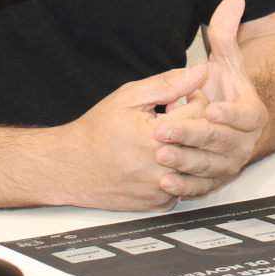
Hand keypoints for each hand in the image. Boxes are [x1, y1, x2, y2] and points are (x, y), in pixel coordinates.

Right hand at [52, 64, 207, 210]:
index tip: (185, 99)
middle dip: (196, 125)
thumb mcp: (129, 97)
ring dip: (190, 150)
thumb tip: (198, 72)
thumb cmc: (96, 132)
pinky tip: (161, 160)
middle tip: (180, 118)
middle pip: (203, 141)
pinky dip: (180, 172)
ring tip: (171, 139)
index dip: (196, 100)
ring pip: (198, 166)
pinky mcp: (158, 203)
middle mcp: (161, 166)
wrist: (71, 167)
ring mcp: (160, 188)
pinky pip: (186, 186)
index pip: (202, 114)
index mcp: (155, 135)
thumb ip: (168, 84)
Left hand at [152, 0, 268, 198]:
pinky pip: (200, 187)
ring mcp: (229, 163)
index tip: (212, 109)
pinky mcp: (214, 180)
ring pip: (208, 166)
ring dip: (184, 162)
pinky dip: (184, 187)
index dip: (230, 114)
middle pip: (220, 142)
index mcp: (252, 114)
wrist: (228, 121)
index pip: (247, 116)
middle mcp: (244, 142)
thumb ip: (227, 31)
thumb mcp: (227, 59)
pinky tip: (166, 182)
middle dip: (192, 136)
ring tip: (161, 154)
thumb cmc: (226, 89)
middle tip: (165, 130)